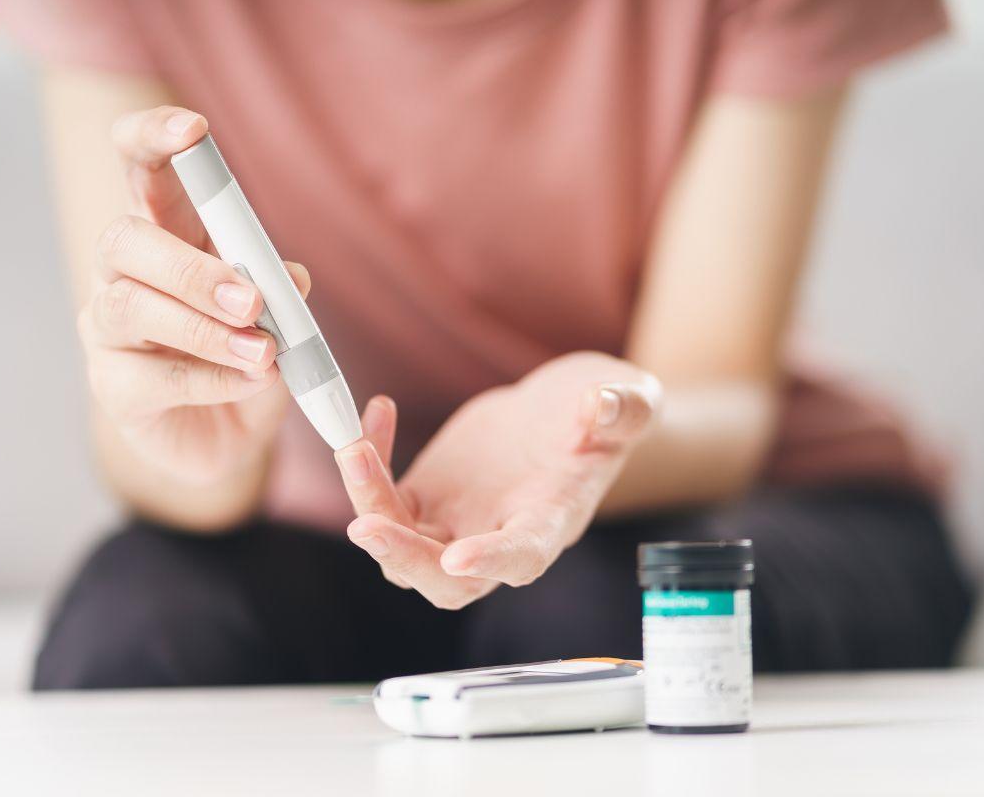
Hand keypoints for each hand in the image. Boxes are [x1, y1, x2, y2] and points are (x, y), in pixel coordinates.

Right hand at [79, 106, 309, 483]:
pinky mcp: (113, 387)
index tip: (195, 129)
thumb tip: (291, 277)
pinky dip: (211, 379)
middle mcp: (124, 273)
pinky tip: (250, 382)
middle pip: (124, 240)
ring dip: (203, 330)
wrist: (229, 438)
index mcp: (167, 234)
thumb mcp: (278, 316)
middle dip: (189, 267)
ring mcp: (108, 330)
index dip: (154, 137)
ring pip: (130, 308)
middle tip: (251, 301)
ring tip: (263, 352)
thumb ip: (281, 289)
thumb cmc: (247, 357)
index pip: (142, 167)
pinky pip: (152, 377)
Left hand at [336, 352, 660, 608]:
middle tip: (366, 525)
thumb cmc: (602, 416)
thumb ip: (622, 409)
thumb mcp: (629, 403)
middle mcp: (498, 537)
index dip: (492, 561)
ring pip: (401, 548)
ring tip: (354, 448)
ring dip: (369, 507)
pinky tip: (379, 412)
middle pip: (445, 580)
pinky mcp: (426, 499)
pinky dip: (369, 467)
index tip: (459, 558)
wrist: (565, 415)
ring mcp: (455, 524)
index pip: (522, 557)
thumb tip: (599, 405)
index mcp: (551, 522)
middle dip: (403, 558)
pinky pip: (384, 501)